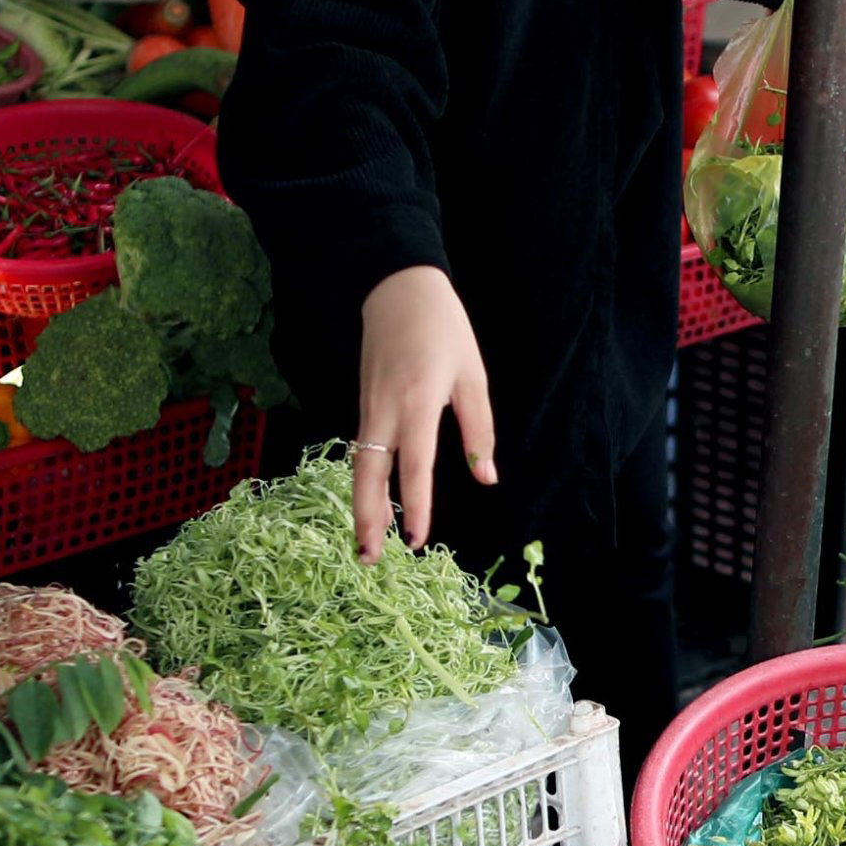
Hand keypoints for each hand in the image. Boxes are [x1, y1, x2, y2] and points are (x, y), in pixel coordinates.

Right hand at [355, 265, 494, 555]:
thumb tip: (486, 477)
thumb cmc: (443, 328)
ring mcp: (368, 406)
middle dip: (367, 518)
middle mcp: (385, 409)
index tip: (416, 539)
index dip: (414, 505)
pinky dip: (363, 481)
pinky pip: (361, 450)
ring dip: (361, 505)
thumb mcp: (472, 375)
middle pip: (368, 474)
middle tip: (368, 558)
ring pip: (359, 465)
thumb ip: (479, 429)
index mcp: (417, 402)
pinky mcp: (363, 402)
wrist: (396, 287)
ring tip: (366, 542)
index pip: (413, 466)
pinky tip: (370, 502)